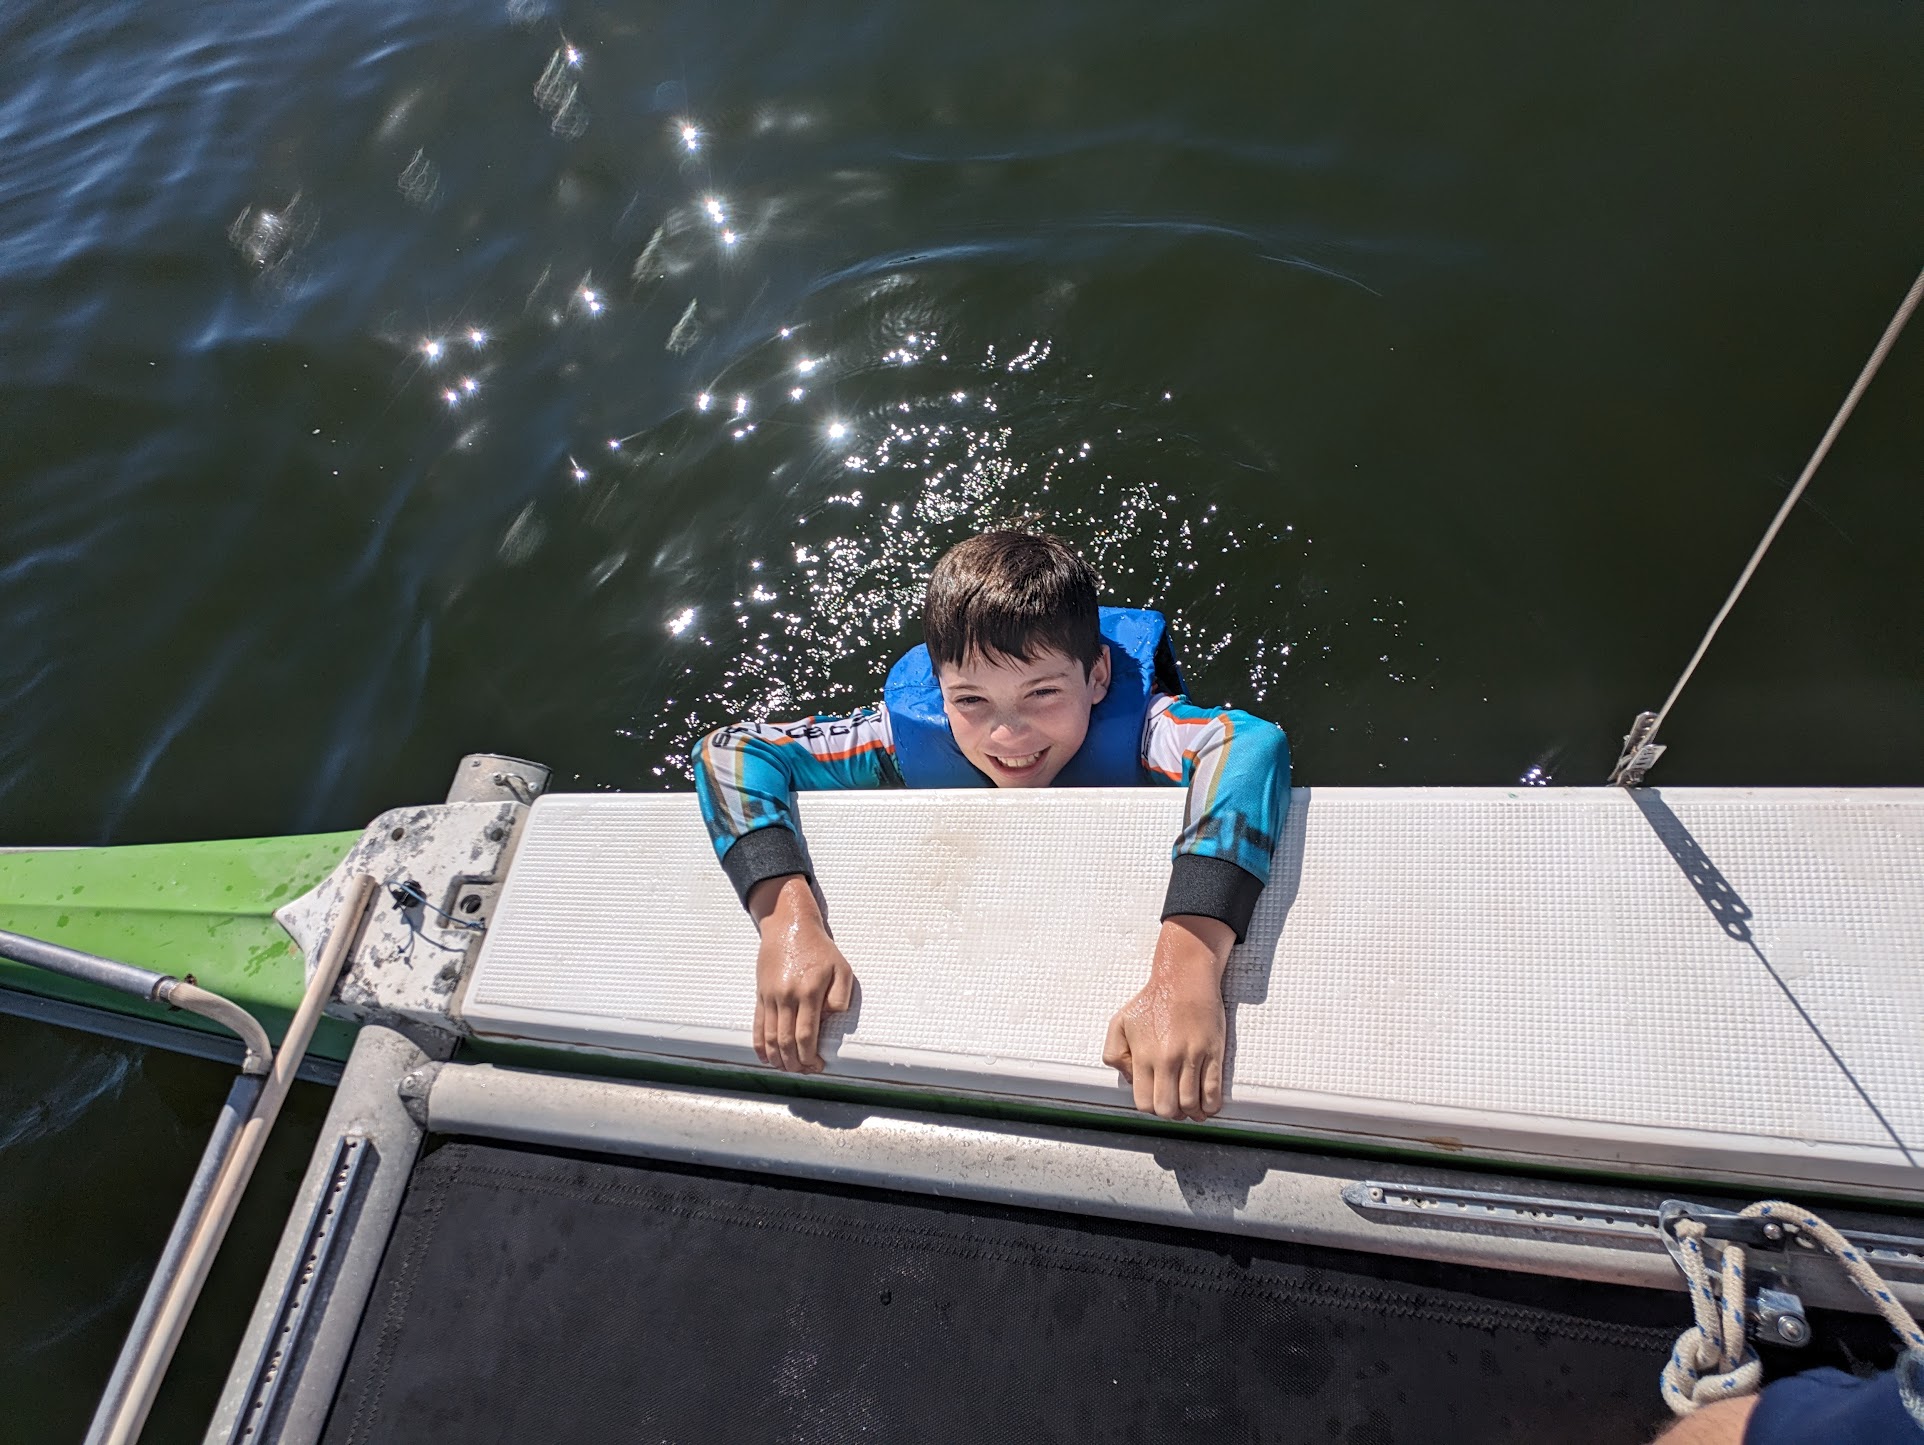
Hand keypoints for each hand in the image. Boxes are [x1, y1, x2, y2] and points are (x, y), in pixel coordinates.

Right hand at [747, 874, 854, 1072]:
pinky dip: (760, 1046)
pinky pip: (757, 1026)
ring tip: (787, 1069)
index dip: (810, 1056)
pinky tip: (767, 1058)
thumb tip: (833, 1017)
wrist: (788, 926)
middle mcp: (786, 997)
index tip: (817, 1065)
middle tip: (804, 1071)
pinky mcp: (760, 995)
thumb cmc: (819, 948)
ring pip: (769, 1038)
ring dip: (778, 1059)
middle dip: (794, 1063)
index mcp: (808, 992)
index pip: (806, 1035)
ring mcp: (770, 997)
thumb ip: (841, 995)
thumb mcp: (841, 967)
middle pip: (786, 1041)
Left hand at [1102, 915, 1234, 1120]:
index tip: (1158, 1101)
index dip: (1151, 1108)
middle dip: (1171, 1113)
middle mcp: (1167, 1059)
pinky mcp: (1212, 1053)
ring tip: (1192, 1107)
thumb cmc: (1152, 1001)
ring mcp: (1191, 1057)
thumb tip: (1131, 1080)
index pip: (1144, 1103)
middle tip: (1175, 1105)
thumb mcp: (1119, 1023)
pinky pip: (1213, 1091)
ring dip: (1191, 1112)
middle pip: (1168, 1109)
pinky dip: (1210, 1106)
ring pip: (1191, 1104)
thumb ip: (1115, 1055)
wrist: (1183, 979)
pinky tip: (1207, 1104)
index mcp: (1143, 1056)